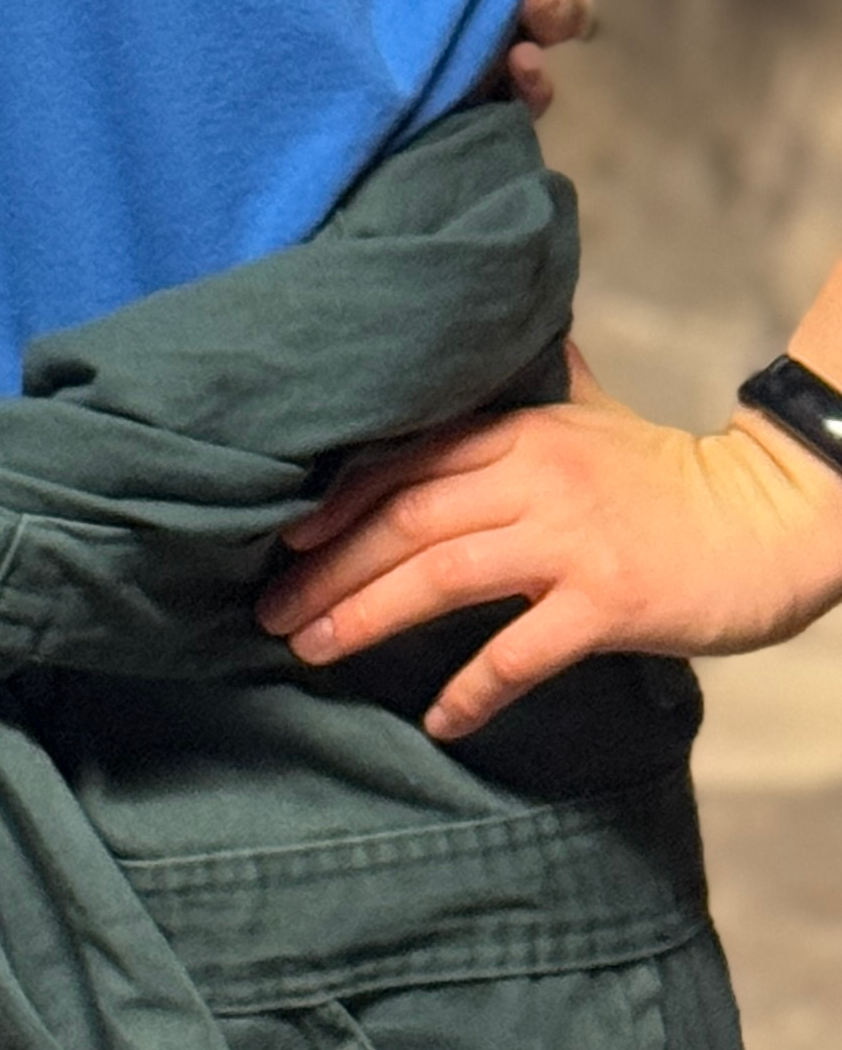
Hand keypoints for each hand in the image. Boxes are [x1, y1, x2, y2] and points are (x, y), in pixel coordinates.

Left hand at [255, 342, 841, 740]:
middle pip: (406, 519)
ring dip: (368, 616)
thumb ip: (538, 382)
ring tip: (314, 652)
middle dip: (330, 568)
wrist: (775, 519)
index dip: (337, 502)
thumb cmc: (677, 475)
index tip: (284, 540)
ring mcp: (571, 540)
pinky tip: (440, 718)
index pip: (405, 461)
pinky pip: (521, 650)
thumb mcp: (596, 411)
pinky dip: (473, 687)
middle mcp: (535, 478)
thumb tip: (508, 330)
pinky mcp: (610, 602)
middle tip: (273, 612)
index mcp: (520, 432)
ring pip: (443, 575)